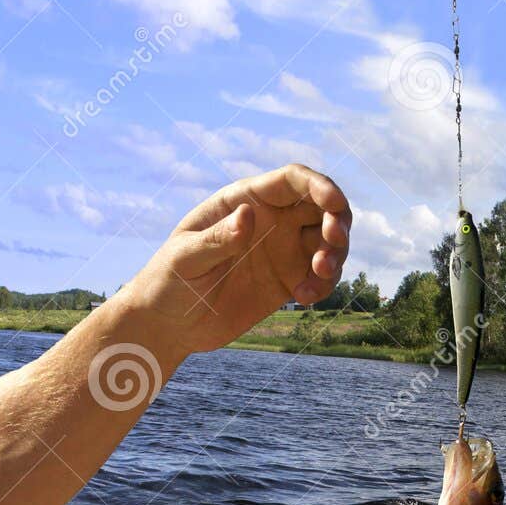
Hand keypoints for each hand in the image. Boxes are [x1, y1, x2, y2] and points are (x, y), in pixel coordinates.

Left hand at [119, 163, 351, 356]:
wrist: (170, 324)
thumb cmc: (167, 282)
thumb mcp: (186, 258)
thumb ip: (218, 238)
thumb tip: (248, 215)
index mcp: (244, 201)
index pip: (293, 181)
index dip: (320, 186)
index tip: (334, 204)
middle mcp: (270, 221)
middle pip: (321, 207)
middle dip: (338, 221)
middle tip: (333, 245)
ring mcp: (282, 251)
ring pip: (328, 242)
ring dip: (335, 256)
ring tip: (317, 277)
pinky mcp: (288, 282)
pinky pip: (321, 276)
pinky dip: (324, 284)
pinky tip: (303, 298)